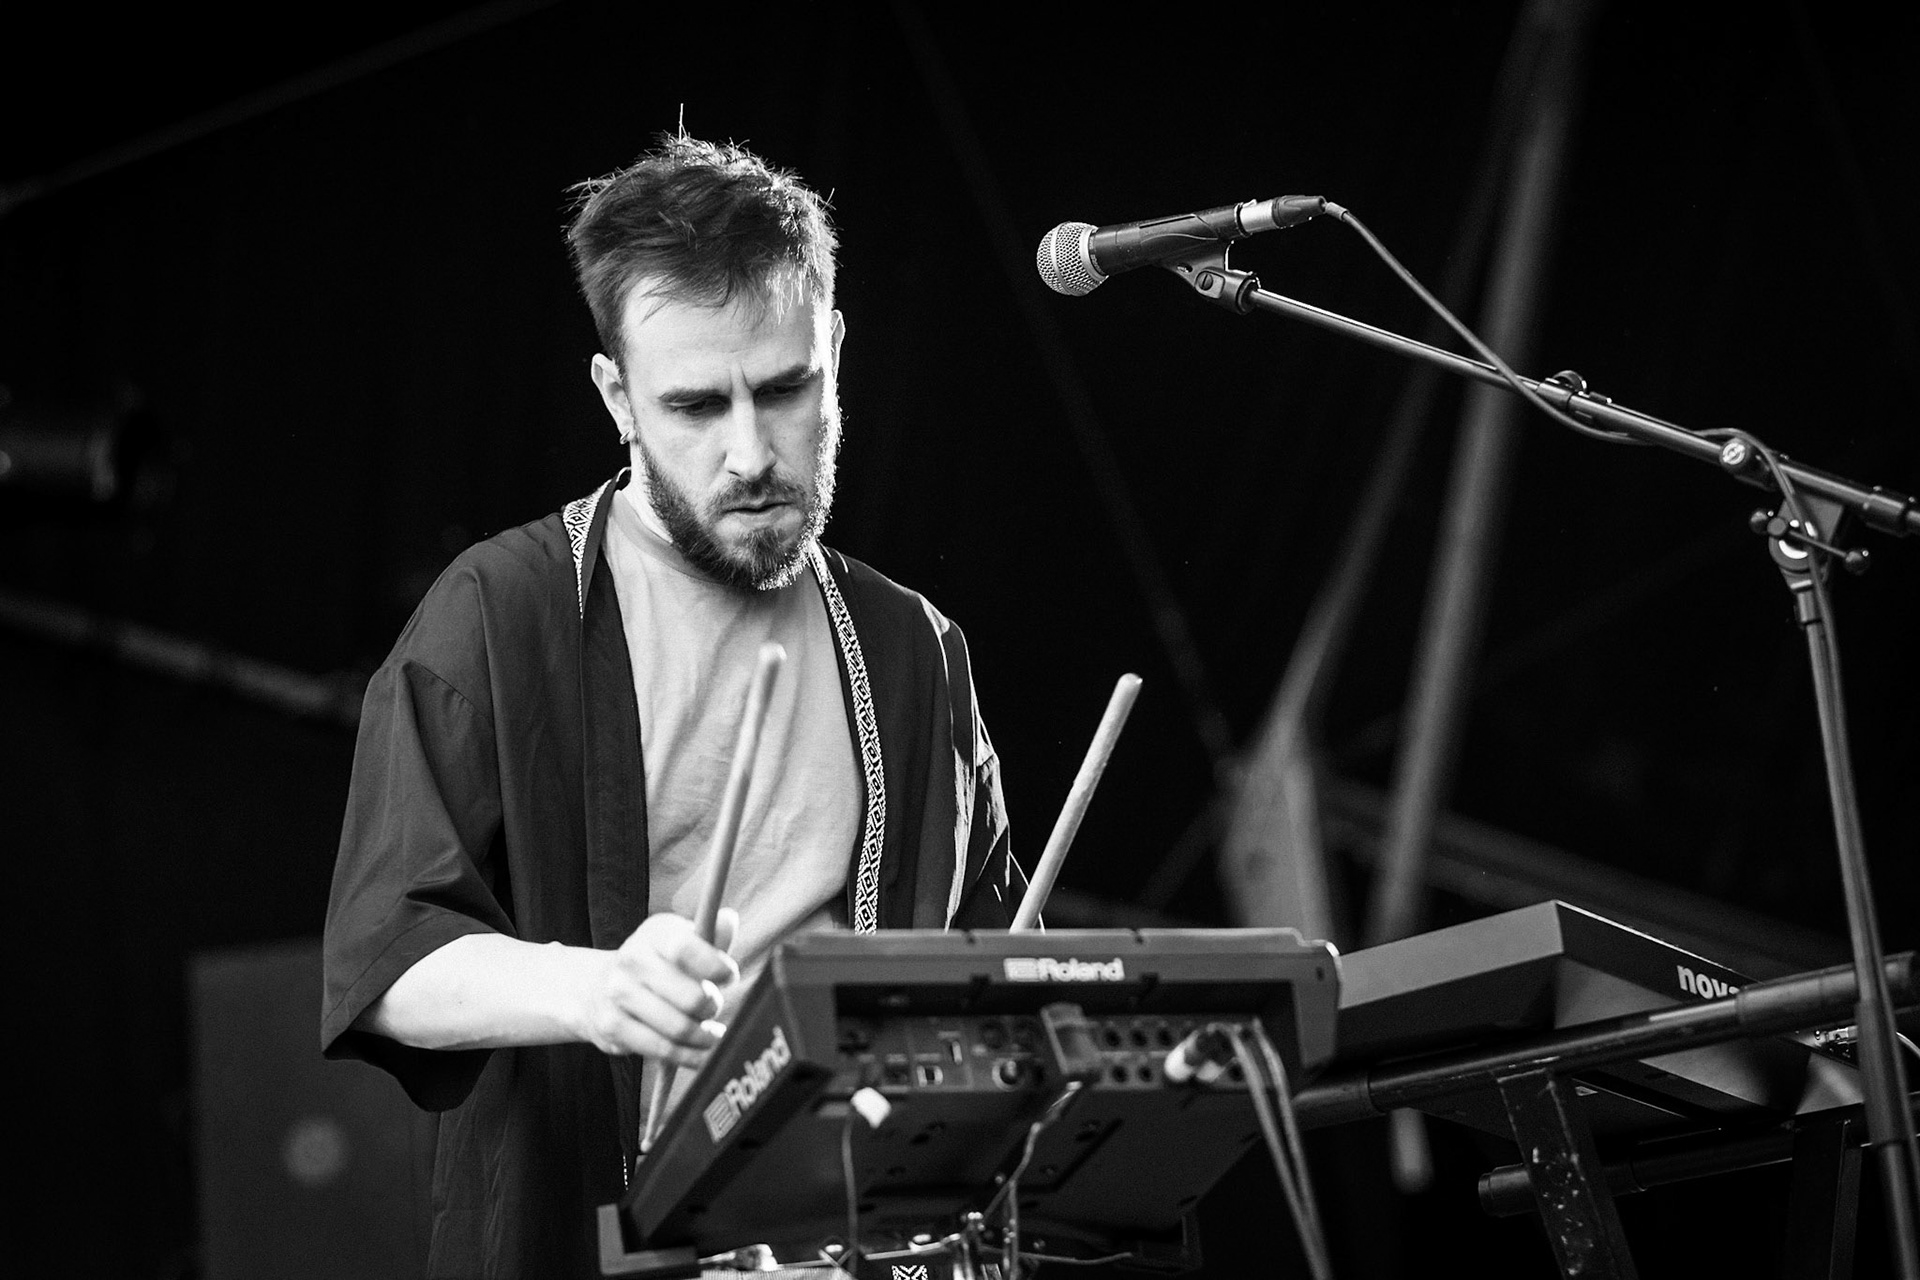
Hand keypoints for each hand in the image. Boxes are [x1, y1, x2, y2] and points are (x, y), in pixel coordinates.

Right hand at [577, 909, 740, 1063]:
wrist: (597, 988)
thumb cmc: (656, 965)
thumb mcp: (679, 941)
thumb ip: (709, 934)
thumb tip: (728, 920)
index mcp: (654, 933)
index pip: (686, 948)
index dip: (715, 966)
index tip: (730, 976)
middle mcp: (632, 959)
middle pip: (690, 997)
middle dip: (712, 1008)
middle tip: (715, 1009)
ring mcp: (618, 993)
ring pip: (679, 1028)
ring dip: (705, 1037)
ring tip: (712, 1034)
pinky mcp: (612, 1026)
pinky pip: (662, 1049)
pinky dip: (688, 1056)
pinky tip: (698, 1051)